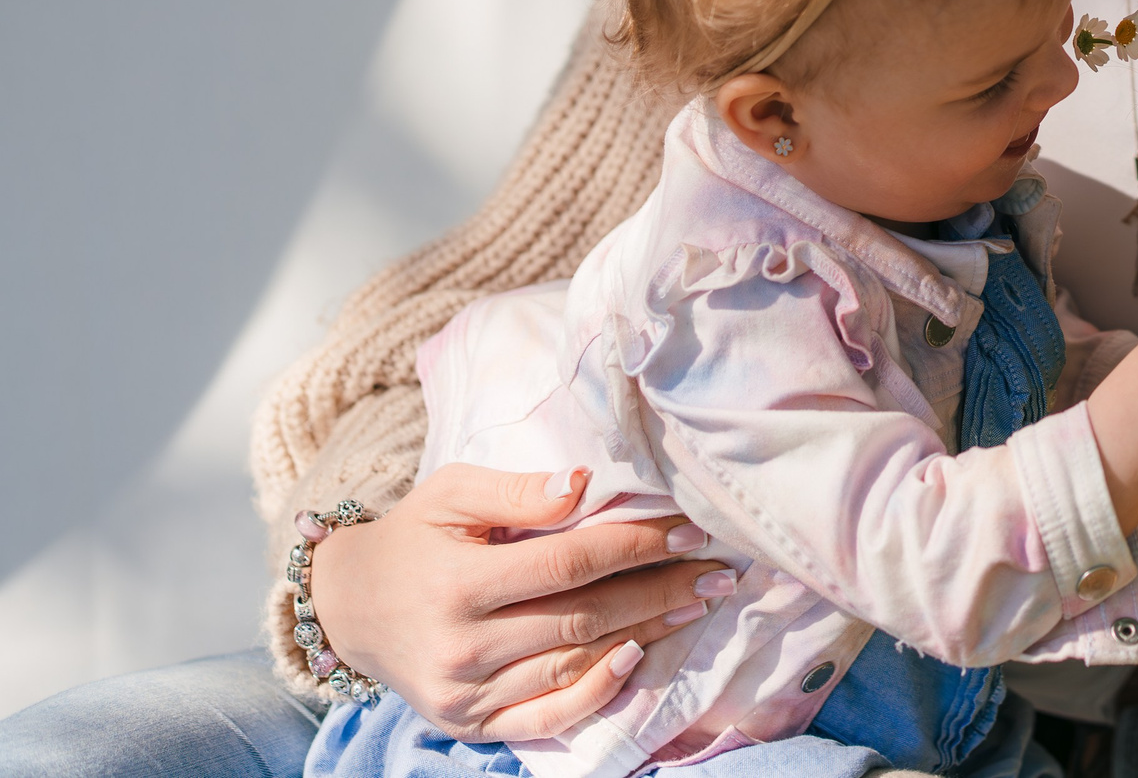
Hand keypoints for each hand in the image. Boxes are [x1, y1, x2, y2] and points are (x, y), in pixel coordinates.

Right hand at [308, 464, 732, 741]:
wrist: (348, 607)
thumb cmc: (413, 537)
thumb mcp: (452, 493)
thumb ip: (519, 491)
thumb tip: (586, 485)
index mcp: (459, 584)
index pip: (569, 565)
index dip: (636, 547)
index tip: (689, 530)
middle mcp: (463, 647)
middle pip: (583, 618)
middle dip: (660, 591)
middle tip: (716, 572)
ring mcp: (466, 695)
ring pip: (575, 665)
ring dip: (645, 635)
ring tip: (696, 605)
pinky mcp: (470, 725)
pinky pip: (546, 720)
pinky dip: (596, 695)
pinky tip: (636, 660)